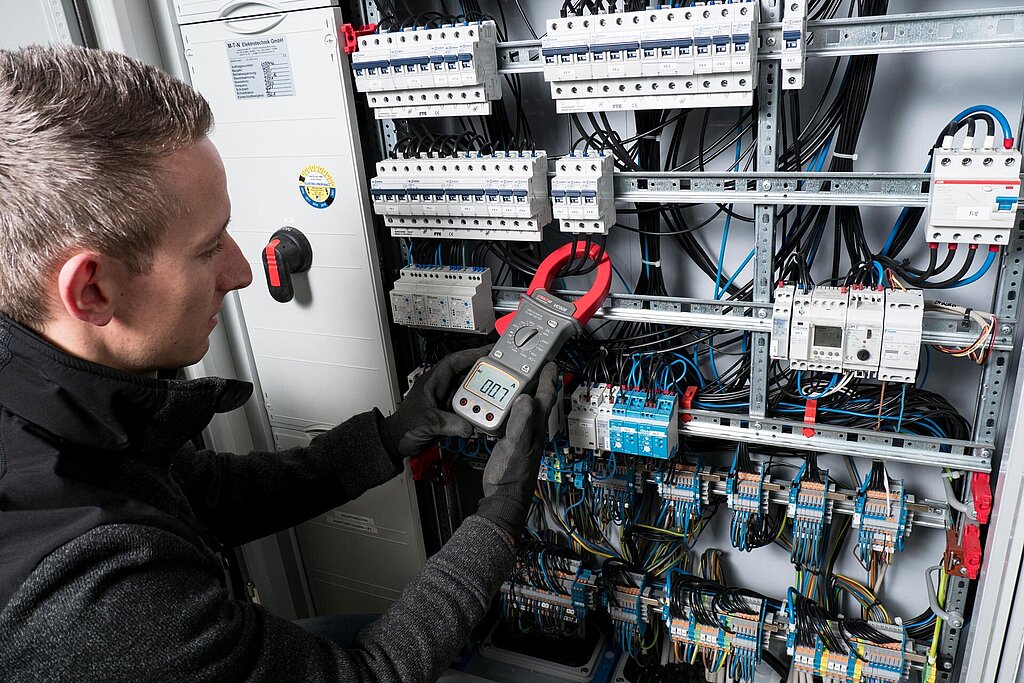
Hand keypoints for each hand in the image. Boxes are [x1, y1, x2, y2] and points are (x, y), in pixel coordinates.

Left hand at [380, 346, 489, 460]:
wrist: (398, 443)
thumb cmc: (403, 427)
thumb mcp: (427, 422)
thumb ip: (448, 423)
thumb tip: (468, 426)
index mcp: (432, 382)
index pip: (453, 362)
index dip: (470, 355)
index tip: (487, 352)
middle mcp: (441, 389)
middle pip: (465, 375)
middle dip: (481, 373)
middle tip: (498, 372)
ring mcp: (446, 401)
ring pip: (468, 392)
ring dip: (480, 395)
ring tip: (494, 395)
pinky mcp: (450, 414)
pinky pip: (468, 408)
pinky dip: (476, 411)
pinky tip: (484, 413)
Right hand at [475, 362, 559, 539]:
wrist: (503, 494)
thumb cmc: (513, 475)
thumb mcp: (517, 446)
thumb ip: (521, 423)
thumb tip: (526, 398)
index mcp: (536, 427)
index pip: (545, 398)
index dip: (548, 379)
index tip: (551, 364)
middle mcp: (531, 428)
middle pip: (536, 399)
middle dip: (538, 381)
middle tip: (536, 366)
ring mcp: (521, 434)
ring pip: (524, 407)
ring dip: (524, 391)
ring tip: (521, 379)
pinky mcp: (510, 439)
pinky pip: (511, 417)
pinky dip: (508, 406)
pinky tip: (502, 404)